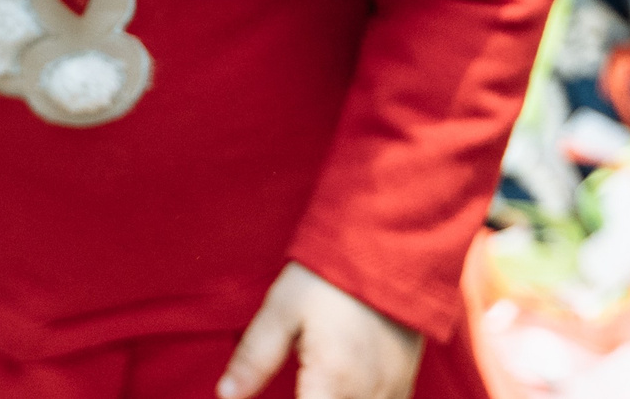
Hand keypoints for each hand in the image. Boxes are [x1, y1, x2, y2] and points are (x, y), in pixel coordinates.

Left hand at [219, 265, 423, 398]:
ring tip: (314, 384)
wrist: (387, 245)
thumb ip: (254, 358)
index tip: (276, 394)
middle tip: (298, 385)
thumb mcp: (282, 310)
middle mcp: (367, 396)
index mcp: (332, 382)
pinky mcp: (404, 384)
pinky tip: (338, 386)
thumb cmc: (328, 276)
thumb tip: (225, 394)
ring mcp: (391, 392)